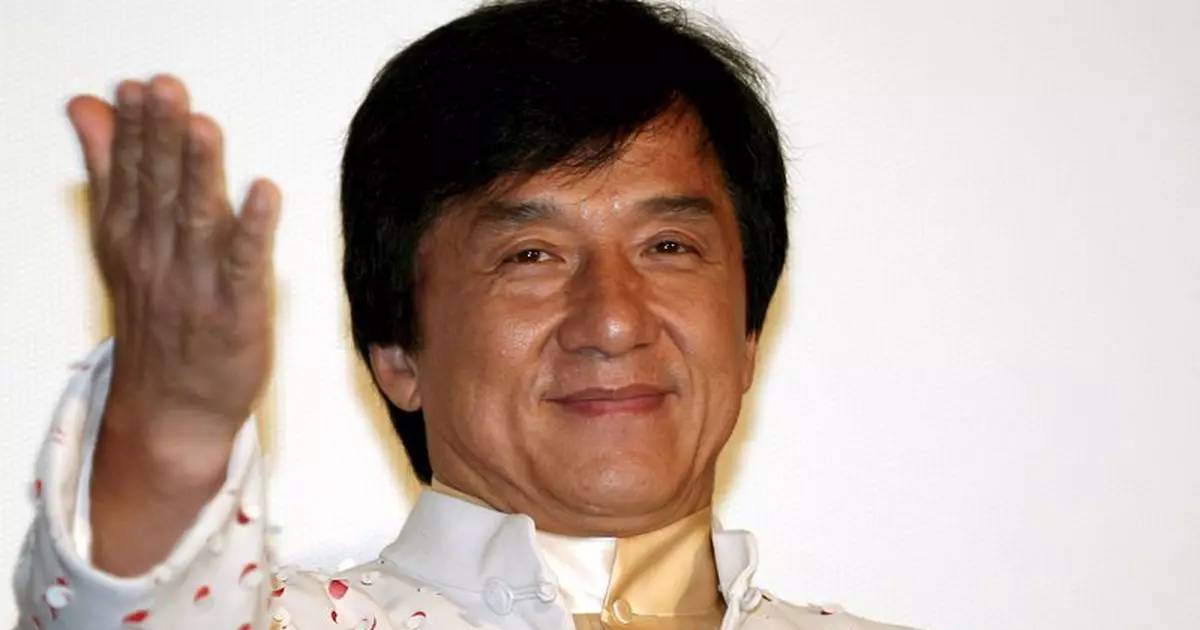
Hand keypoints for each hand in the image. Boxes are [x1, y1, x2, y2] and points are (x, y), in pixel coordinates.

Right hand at [67, 75, 279, 573]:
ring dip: (201, 173)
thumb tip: (88, 105)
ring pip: (197, 220)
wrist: (172, 409)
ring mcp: (196, 284)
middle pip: (158, 190)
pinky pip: (246, 264)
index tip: (137, 87)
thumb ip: (109, 168)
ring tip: (204, 127)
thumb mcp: (119, 238)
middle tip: (165, 90)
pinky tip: (265, 192)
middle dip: (161, 139)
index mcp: (129, 235)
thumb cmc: (156, 315)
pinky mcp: (237, 309)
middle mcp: (157, 256)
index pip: (128, 173)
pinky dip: (256, 229)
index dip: (134, 130)